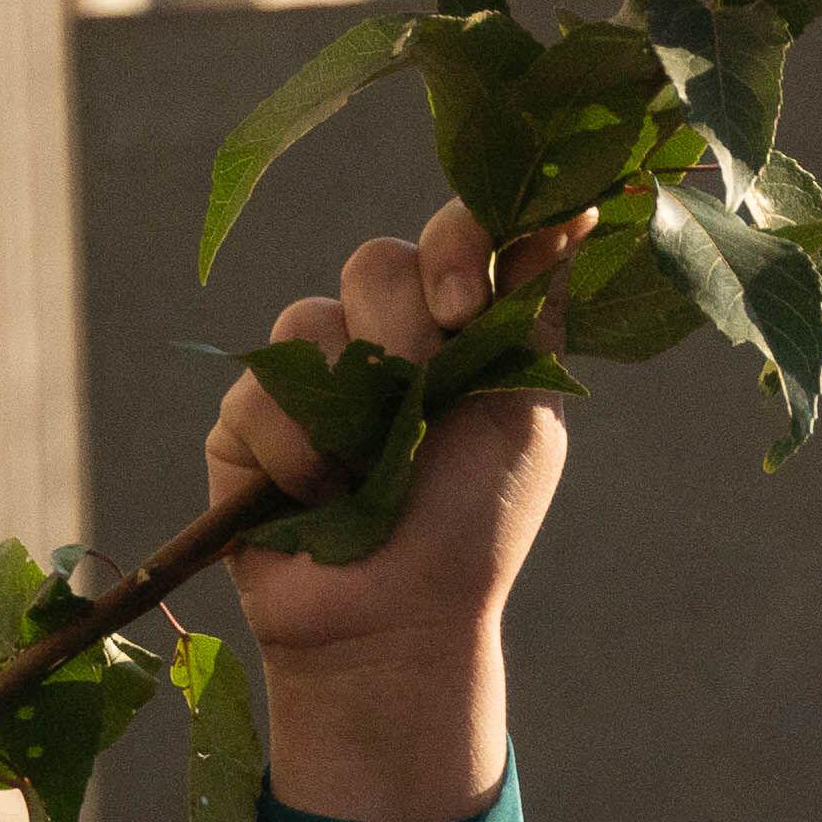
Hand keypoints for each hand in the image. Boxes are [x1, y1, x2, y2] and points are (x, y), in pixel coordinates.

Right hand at [209, 196, 580, 821]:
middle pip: (374, 261)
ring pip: (308, 319)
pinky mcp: (244, 419)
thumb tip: (576, 203)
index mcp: (455, 327)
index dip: (454, 247)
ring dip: (350, 403)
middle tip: (418, 398)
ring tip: (368, 470)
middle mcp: (380, 337)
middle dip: (404, 330)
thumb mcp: (524, 409)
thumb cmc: (473, 521)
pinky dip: (295, 448)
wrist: (396, 618)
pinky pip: (257, 389)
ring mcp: (307, 374)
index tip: (461, 305)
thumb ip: (532, 309)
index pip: (452, 234)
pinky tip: (318, 495)